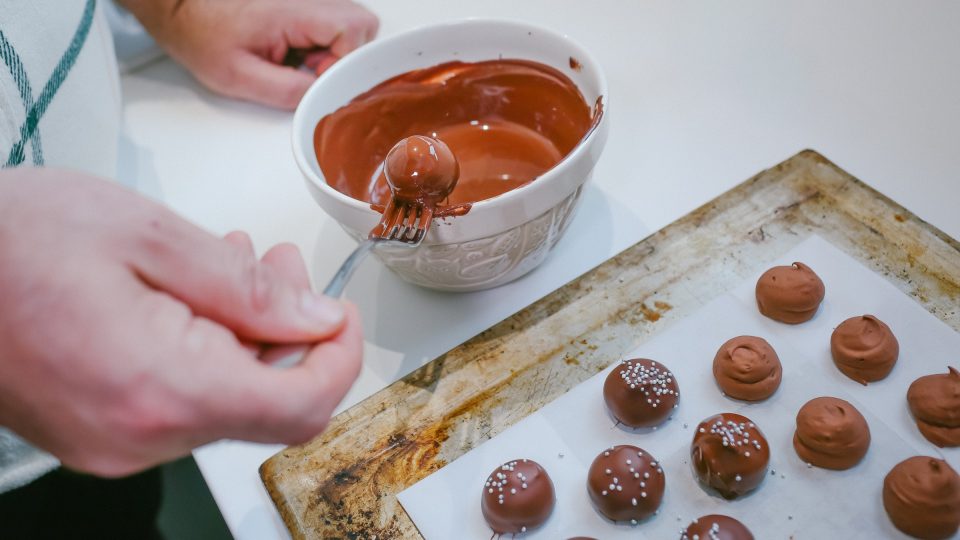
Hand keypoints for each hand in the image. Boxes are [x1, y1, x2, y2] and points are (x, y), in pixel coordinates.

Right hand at [0, 168, 362, 476]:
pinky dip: (204, 351)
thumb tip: (314, 322)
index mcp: (162, 389)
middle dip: (289, 333)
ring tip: (234, 265)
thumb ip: (243, 288)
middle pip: (264, 403)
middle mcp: (140, 438)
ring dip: (245, 335)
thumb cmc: (12, 239)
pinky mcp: (97, 433)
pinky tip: (193, 297)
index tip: (343, 316)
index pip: (299, 407)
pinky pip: (180, 401)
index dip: (339, 360)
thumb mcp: (146, 236)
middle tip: (278, 266)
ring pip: (224, 399)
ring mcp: (114, 444)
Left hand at [121, 0, 378, 108]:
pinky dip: (323, 43)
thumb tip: (321, 99)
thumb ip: (286, 91)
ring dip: (334, 50)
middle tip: (311, 69)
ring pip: (351, 24)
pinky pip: (333, 24)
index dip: (343, 61)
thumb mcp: (238, 77)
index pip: (353, 29)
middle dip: (346, 55)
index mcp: (293, 11)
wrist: (181, 8)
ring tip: (300, 61)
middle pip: (361, 24)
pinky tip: (296, 52)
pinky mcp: (304, 4)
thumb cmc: (203, 34)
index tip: (316, 76)